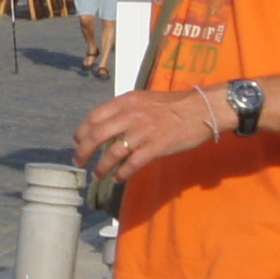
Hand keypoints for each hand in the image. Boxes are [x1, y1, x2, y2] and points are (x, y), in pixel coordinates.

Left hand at [72, 83, 222, 187]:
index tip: (78, 143)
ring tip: (97, 175)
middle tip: (79, 162)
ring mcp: (144, 132)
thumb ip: (125, 110)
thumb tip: (107, 125)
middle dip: (84, 152)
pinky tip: (118, 179)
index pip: (94, 117)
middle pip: (97, 135)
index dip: (82, 132)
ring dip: (102, 167)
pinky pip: (132, 164)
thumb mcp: (144, 100)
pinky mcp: (156, 147)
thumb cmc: (173, 105)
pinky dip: (122, 173)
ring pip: (113, 153)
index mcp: (126, 101)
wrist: (201, 109)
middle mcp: (131, 115)